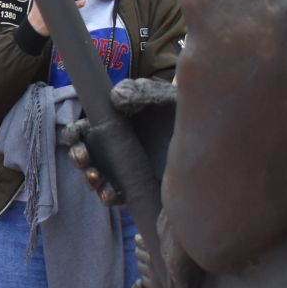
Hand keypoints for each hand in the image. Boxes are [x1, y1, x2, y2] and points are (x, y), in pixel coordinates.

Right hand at [67, 79, 179, 205]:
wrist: (212, 140)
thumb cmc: (180, 114)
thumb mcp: (162, 98)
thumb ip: (140, 92)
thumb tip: (115, 98)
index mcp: (111, 123)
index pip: (83, 128)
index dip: (74, 134)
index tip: (77, 137)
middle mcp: (112, 147)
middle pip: (83, 153)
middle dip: (78, 157)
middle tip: (84, 160)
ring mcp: (123, 169)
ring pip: (94, 176)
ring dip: (90, 178)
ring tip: (96, 179)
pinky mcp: (135, 189)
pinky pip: (113, 195)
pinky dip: (107, 195)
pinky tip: (112, 194)